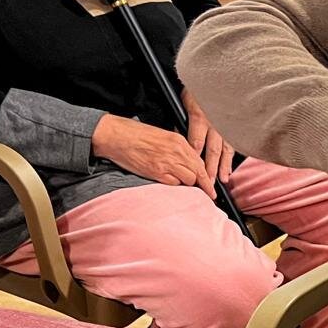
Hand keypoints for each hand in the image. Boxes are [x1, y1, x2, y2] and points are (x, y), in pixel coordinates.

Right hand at [91, 113, 215, 196]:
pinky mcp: (156, 172)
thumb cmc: (136, 135)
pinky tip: (168, 181)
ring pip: (188, 179)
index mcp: (179, 141)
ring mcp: (167, 163)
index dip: (207, 177)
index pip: (200, 162)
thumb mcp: (163, 136)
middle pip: (198, 173)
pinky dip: (174, 185)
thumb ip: (178, 149)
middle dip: (203, 184)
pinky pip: (173, 184)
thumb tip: (189, 163)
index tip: (212, 188)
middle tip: (206, 193)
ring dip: (187, 184)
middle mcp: (176, 152)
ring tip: (181, 183)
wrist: (116, 136)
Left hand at [182, 89, 234, 186]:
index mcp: (200, 117)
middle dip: (210, 169)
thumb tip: (180, 136)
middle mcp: (215, 123)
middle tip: (208, 184)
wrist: (217, 74)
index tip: (193, 172)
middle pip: (212, 151)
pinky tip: (232, 163)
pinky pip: (234, 141)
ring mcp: (226, 123)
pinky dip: (233, 154)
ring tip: (223, 178)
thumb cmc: (198, 86)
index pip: (196, 144)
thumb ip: (182, 120)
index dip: (195, 160)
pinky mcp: (234, 122)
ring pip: (225, 148)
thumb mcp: (184, 101)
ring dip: (224, 165)